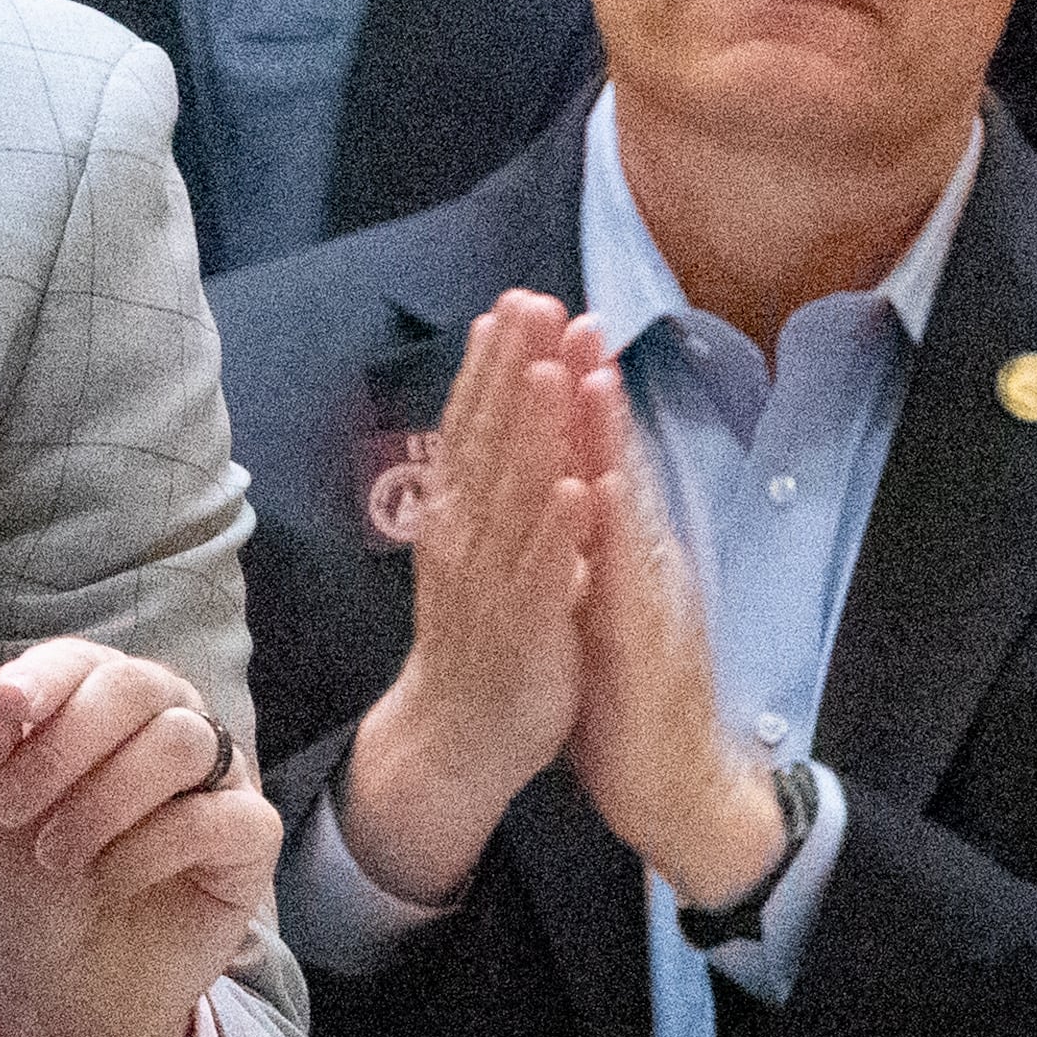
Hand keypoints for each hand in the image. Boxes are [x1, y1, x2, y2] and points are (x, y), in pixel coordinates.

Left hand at [0, 638, 280, 1036]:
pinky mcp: (247, 838)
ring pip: (182, 741)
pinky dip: (154, 847)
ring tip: (55, 857)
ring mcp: (212, 776)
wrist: (53, 981)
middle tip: (7, 809)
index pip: (81, 661)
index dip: (44, 679)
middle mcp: (160, 721)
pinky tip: (112, 879)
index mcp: (91, 701)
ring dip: (104, 800)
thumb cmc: (10, 881)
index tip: (7, 709)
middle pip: (139, 685)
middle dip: (66, 743)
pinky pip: (222, 816)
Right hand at [342, 292, 608, 905]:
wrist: (459, 734)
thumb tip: (499, 416)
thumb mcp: (475, 547)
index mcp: (460, 515)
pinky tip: (578, 489)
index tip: (511, 302)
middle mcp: (468, 537)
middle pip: (491, 439)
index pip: (474, 423)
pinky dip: (559, 530)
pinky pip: (545, 573)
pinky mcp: (528, 628)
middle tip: (530, 303)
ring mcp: (494, 581)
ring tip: (550, 372)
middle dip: (512, 369)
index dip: (492, 362)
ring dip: (532, 432)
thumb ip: (488, 485)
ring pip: (515, 495)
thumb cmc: (480, 634)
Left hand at [560, 363, 784, 910]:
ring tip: (594, 378)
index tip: (554, 328)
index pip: (598, 462)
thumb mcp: (602, 606)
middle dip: (597, 392)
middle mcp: (646, 567)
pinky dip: (614, 538)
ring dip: (613, 446)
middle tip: (579, 316)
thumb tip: (570, 486)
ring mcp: (654, 605)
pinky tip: (600, 495)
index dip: (577, 397)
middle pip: (621, 466)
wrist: (675, 790)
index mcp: (626, 554)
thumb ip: (592, 547)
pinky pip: (629, 587)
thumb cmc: (630, 698)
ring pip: (632, 512)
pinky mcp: (651, 651)